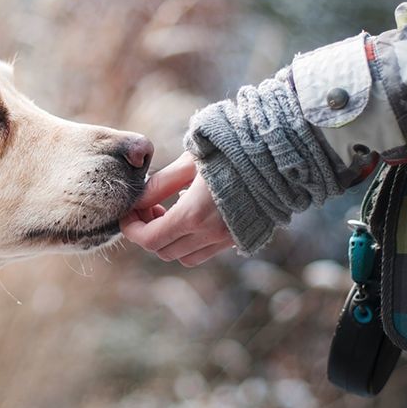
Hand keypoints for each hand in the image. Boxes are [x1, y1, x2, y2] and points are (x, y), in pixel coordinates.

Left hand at [120, 152, 233, 266]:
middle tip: (148, 207)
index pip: (149, 239)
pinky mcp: (239, 238)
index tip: (128, 213)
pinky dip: (190, 242)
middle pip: (163, 251)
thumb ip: (160, 184)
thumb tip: (137, 200)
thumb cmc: (230, 150)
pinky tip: (192, 215)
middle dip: (148, 232)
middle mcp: (210, 234)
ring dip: (169, 240)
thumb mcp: (189, 162)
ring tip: (168, 211)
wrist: (278, 155)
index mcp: (194, 215)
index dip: (131, 229)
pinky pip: (205, 252)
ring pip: (184, 257)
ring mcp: (227, 239)